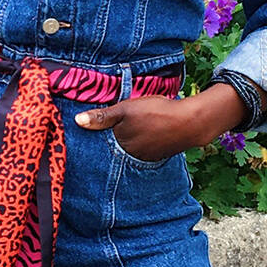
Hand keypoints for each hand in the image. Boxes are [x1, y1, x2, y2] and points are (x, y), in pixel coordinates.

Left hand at [74, 83, 264, 160]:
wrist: (188, 122)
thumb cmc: (155, 112)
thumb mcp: (126, 109)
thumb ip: (103, 117)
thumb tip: (78, 121)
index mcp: (120, 144)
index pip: (98, 145)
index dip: (90, 140)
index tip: (79, 138)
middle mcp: (130, 155)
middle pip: (111, 151)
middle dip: (103, 145)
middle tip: (93, 140)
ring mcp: (143, 157)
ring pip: (125, 151)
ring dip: (119, 146)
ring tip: (114, 138)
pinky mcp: (155, 154)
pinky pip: (138, 151)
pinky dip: (134, 146)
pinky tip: (135, 138)